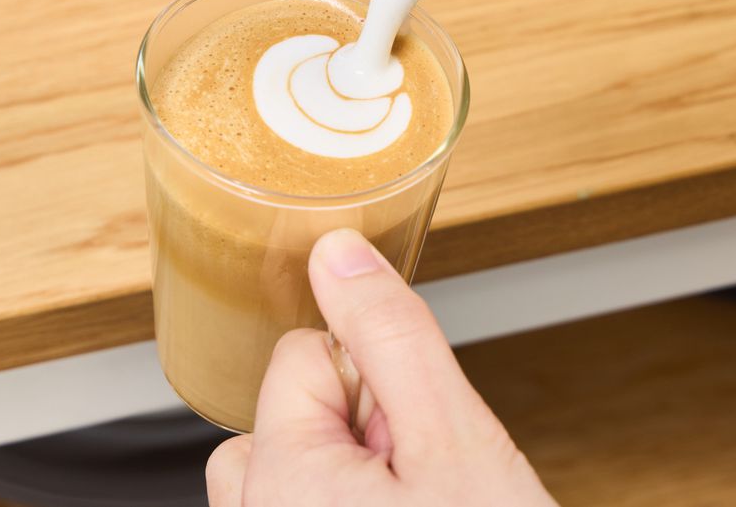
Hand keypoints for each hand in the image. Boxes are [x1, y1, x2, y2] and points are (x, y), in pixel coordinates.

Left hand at [205, 229, 558, 506]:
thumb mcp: (457, 442)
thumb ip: (391, 338)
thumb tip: (338, 252)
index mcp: (280, 482)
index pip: (300, 358)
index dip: (374, 383)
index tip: (420, 440)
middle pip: (278, 423)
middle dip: (347, 433)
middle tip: (422, 485)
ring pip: (280, 479)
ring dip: (336, 482)